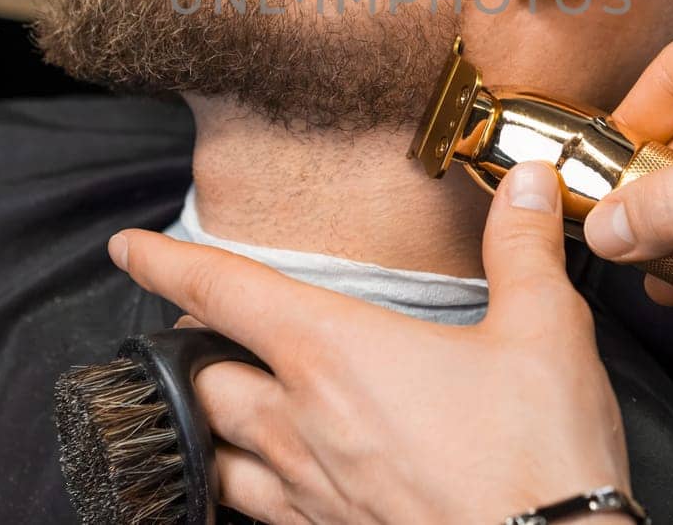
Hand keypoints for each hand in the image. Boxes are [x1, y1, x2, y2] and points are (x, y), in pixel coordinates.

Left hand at [111, 162, 632, 524]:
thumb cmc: (539, 455)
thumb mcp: (544, 330)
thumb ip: (521, 248)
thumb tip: (525, 181)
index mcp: (335, 352)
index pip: (223, 292)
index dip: (164, 261)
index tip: (127, 247)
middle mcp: (301, 422)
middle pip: (200, 376)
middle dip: (189, 346)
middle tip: (202, 325)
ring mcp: (308, 492)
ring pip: (213, 450)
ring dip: (206, 419)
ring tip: (218, 402)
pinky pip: (253, 511)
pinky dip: (240, 486)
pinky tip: (264, 482)